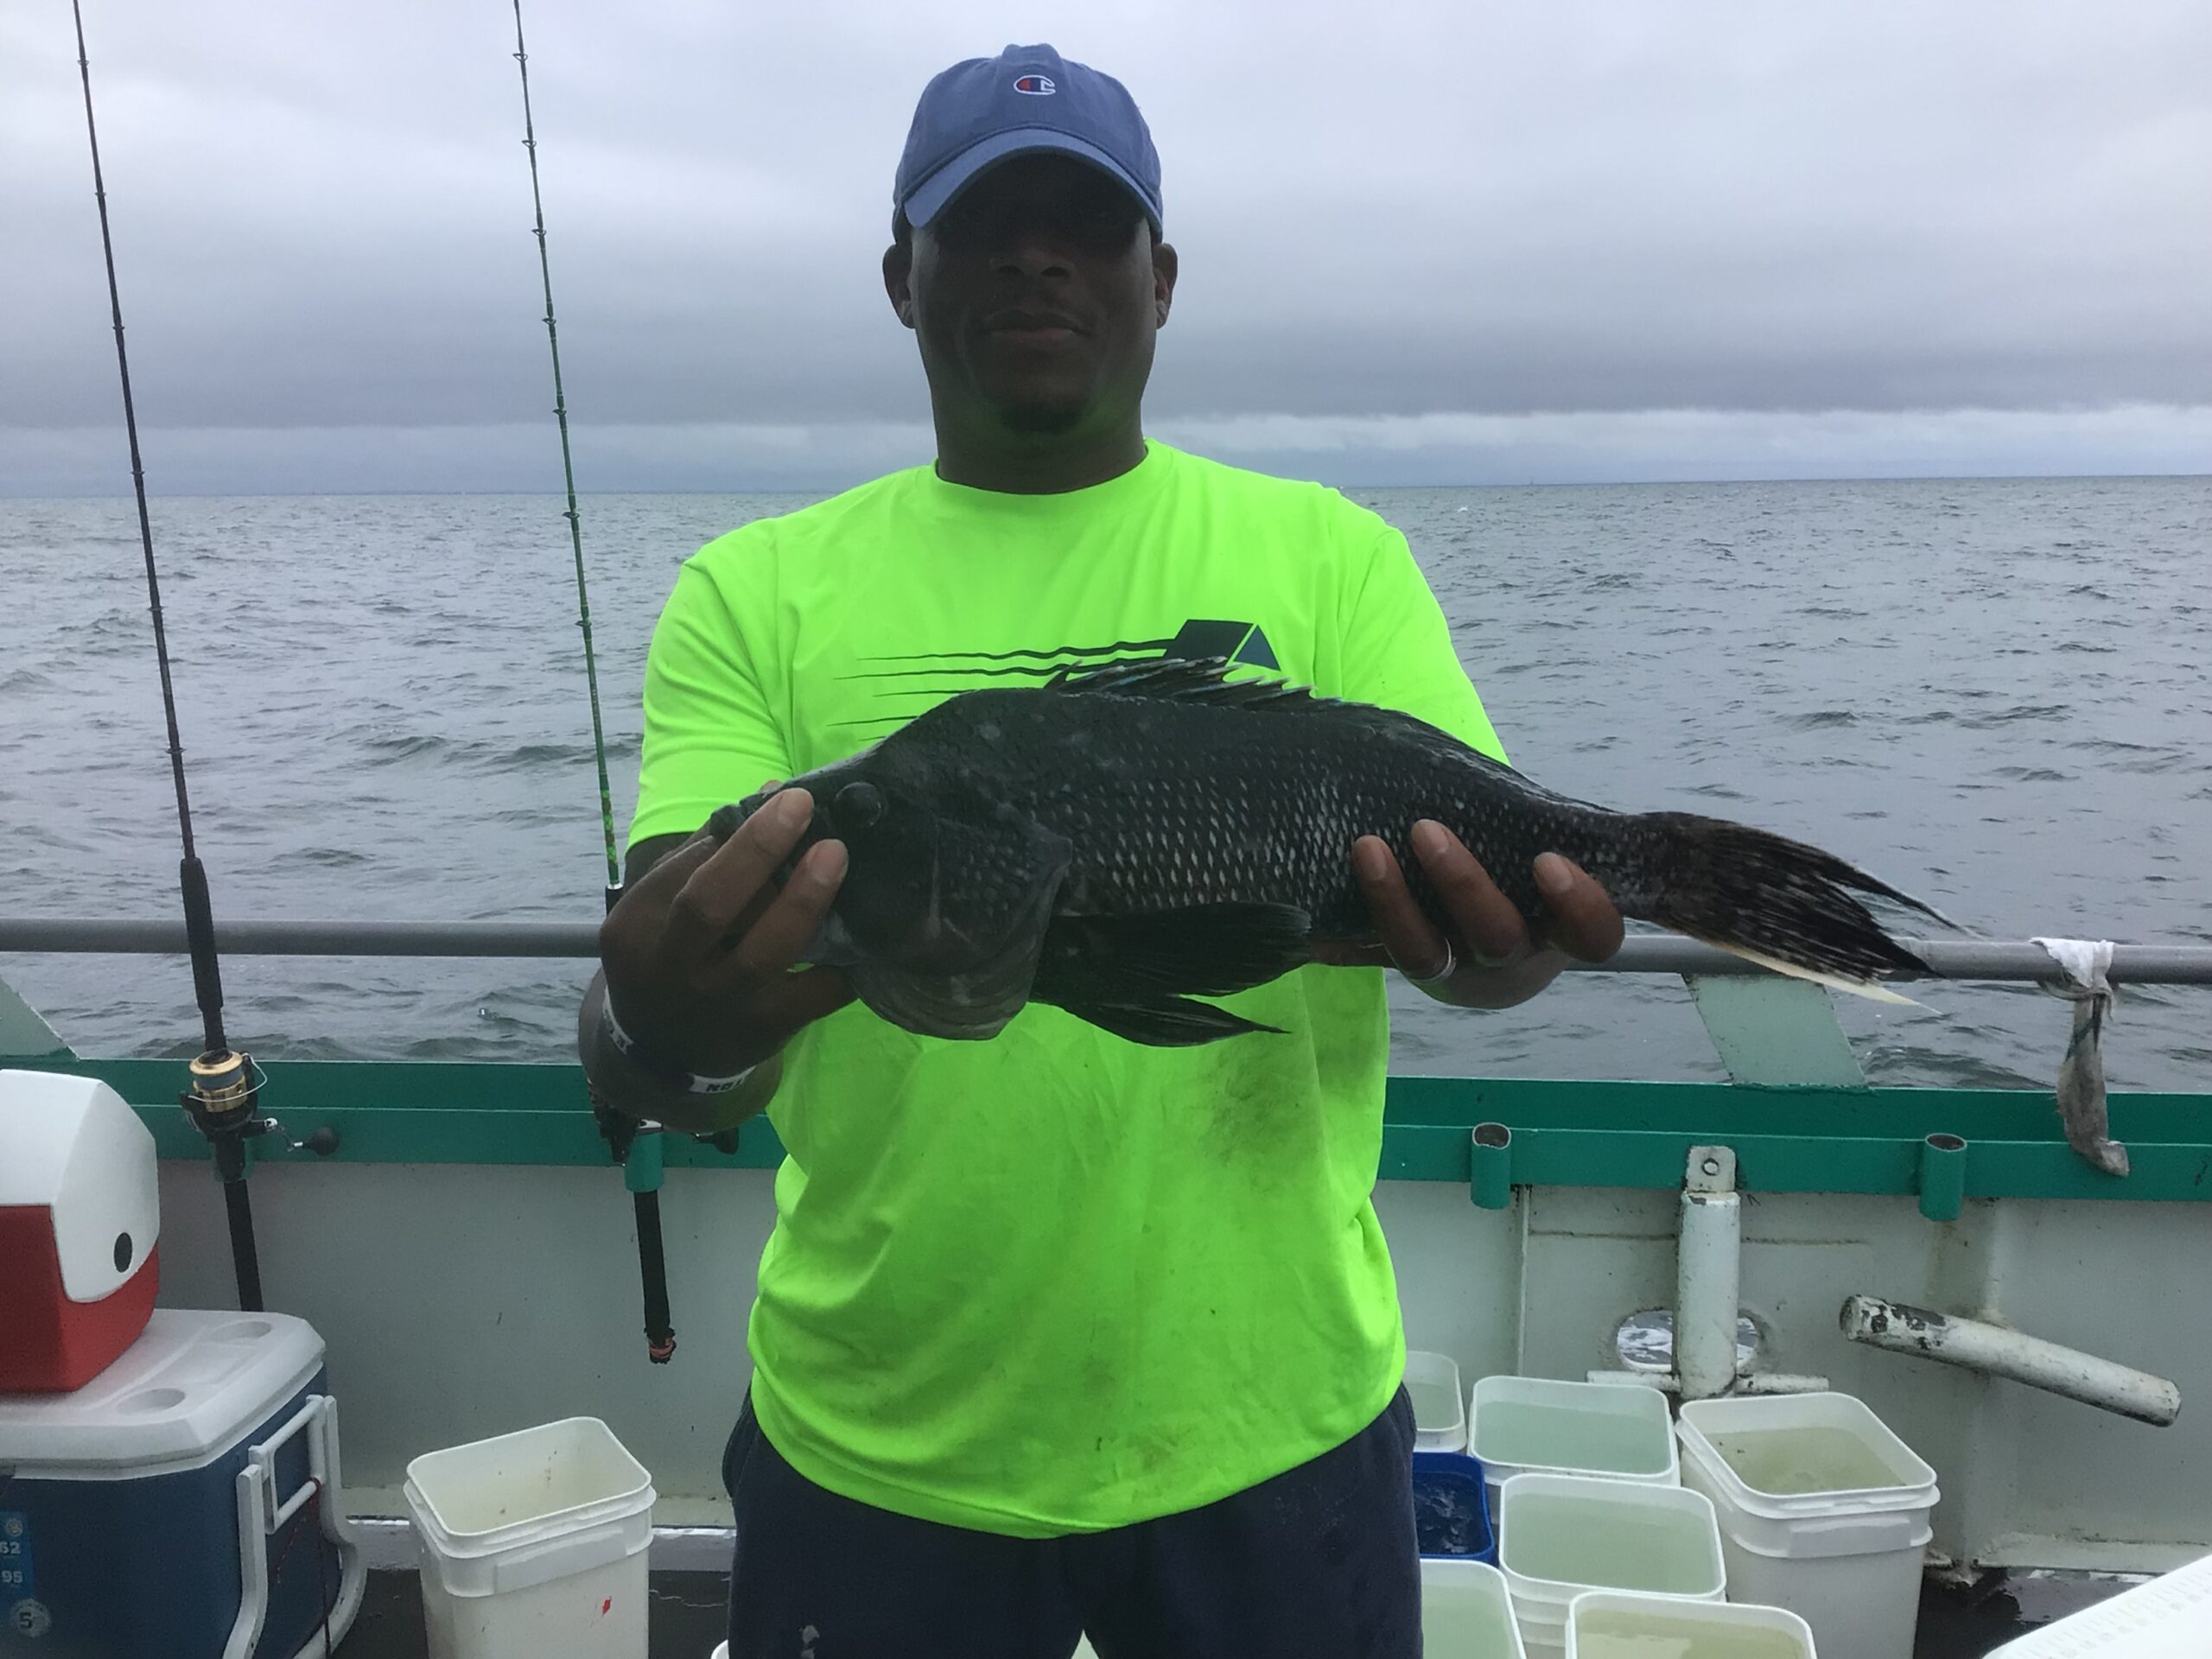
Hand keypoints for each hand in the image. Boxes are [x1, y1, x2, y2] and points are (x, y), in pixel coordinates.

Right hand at [597, 785, 855, 1078]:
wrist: (660, 1053)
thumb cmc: (671, 957)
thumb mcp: (663, 909)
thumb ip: (709, 852)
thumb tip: (769, 792)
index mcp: (638, 925)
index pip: (687, 869)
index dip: (742, 833)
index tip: (790, 800)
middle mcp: (670, 966)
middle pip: (709, 904)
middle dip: (757, 852)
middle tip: (804, 808)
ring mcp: (717, 1004)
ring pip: (762, 953)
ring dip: (804, 900)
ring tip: (836, 857)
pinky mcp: (761, 1031)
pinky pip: (811, 996)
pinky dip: (841, 964)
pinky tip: (867, 934)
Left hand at [1312, 821, 1623, 1008]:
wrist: (1473, 907)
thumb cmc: (1519, 859)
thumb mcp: (1542, 842)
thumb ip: (1553, 824)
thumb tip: (1606, 805)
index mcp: (1558, 930)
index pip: (1592, 936)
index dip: (1578, 906)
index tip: (1548, 861)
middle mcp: (1509, 960)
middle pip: (1496, 940)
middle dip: (1462, 885)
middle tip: (1427, 829)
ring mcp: (1454, 971)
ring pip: (1428, 956)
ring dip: (1394, 902)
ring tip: (1366, 847)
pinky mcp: (1406, 966)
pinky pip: (1378, 957)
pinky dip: (1350, 929)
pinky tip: (1318, 909)